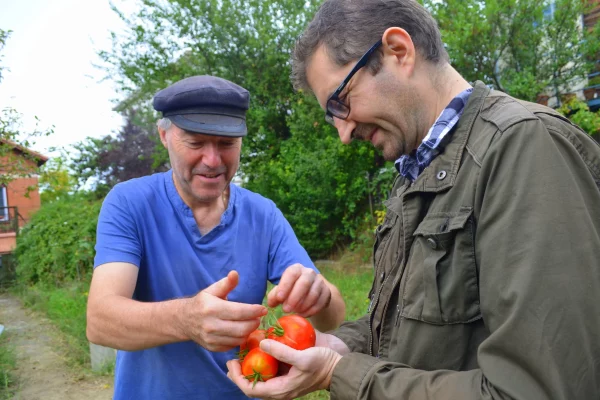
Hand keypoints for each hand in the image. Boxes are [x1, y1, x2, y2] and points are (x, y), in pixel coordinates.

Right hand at [179, 270, 266, 351]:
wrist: (183, 320)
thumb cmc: (202, 303)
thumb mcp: (212, 290)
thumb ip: (226, 283)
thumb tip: (235, 273)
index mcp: (212, 309)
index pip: (239, 312)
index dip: (254, 311)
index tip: (263, 309)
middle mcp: (211, 325)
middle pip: (241, 328)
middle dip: (254, 323)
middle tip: (258, 317)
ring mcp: (211, 339)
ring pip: (238, 339)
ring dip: (249, 332)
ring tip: (251, 323)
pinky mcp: (212, 348)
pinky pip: (232, 346)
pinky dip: (240, 339)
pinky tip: (241, 331)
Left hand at [226, 338, 342, 399]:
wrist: (339, 368)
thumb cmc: (322, 364)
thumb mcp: (303, 357)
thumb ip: (282, 352)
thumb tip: (262, 343)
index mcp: (280, 390)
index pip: (251, 389)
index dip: (238, 377)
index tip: (231, 361)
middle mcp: (279, 389)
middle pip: (252, 384)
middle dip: (240, 372)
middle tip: (233, 356)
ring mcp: (282, 382)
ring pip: (259, 377)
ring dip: (249, 366)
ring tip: (242, 350)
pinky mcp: (287, 375)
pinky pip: (269, 370)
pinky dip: (261, 361)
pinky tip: (258, 347)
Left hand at [266, 264, 330, 316]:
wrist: (311, 292)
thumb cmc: (292, 290)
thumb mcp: (282, 291)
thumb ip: (275, 296)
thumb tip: (271, 303)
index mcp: (297, 269)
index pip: (291, 273)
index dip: (285, 285)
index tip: (279, 299)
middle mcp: (309, 272)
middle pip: (304, 283)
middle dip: (294, 298)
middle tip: (286, 310)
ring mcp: (320, 282)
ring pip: (313, 293)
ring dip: (303, 305)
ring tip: (295, 313)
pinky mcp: (327, 292)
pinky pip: (320, 302)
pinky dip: (311, 310)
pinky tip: (303, 315)